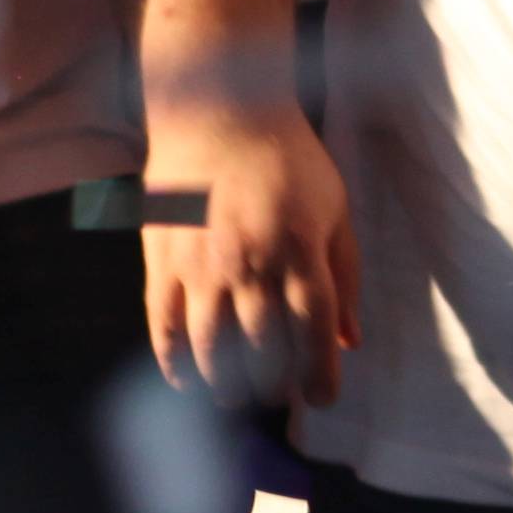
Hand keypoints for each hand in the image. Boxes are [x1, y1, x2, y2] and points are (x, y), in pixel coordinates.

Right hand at [142, 96, 360, 406]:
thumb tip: (351, 341)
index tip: (322, 398)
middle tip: (277, 394)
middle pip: (262, 348)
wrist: (220, 114)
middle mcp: (252, 265)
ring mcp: (202, 266)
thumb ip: (344, 277)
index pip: (313, 331)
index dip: (319, 374)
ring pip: (212, 348)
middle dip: (273, 384)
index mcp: (301, 251)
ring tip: (234, 397)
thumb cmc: (289, 161)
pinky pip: (164, 326)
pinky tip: (185, 380)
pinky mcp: (162, 262)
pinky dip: (173, 362)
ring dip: (224, 384)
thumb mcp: (335, 210)